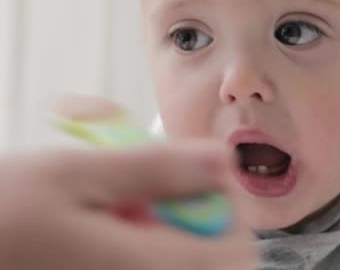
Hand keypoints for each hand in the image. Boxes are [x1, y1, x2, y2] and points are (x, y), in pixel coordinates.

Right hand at [0, 142, 255, 269]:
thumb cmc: (1, 213)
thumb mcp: (73, 174)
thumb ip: (156, 169)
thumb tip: (224, 159)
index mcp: (145, 268)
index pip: (236, 249)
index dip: (226, 202)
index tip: (195, 172)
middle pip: (212, 258)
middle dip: (193, 214)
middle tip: (149, 188)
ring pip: (181, 260)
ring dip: (167, 227)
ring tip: (120, 206)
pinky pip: (151, 263)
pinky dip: (144, 244)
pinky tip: (108, 225)